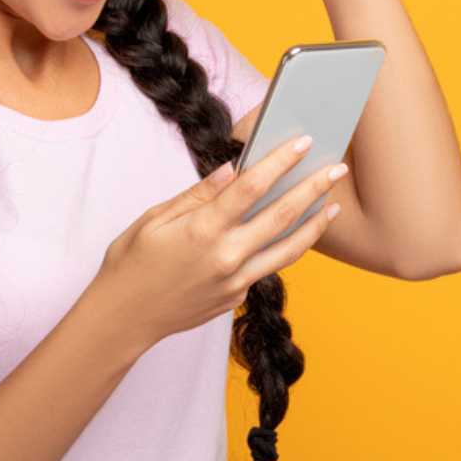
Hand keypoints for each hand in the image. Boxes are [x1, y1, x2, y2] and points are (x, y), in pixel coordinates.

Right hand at [91, 134, 346, 348]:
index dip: (280, 162)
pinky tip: (294, 233)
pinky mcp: (236, 298)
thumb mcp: (154, 219)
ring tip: (333, 205)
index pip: (251, 187)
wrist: (124, 318)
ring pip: (288, 250)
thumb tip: (231, 169)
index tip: (302, 142)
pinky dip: (284, 248)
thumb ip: (197, 195)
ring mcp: (235, 282)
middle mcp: (225, 257)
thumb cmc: (131, 263)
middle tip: (337, 168)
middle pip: (281, 216)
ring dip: (314, 225)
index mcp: (202, 230)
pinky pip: (266, 269)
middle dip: (312, 188)